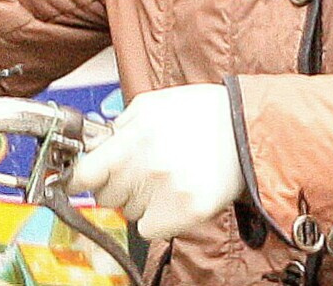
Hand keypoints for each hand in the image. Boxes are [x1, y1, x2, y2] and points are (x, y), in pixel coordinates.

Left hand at [70, 83, 242, 239]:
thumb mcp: (154, 104)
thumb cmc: (203, 113)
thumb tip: (92, 147)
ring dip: (143, 199)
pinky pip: (149, 228)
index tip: (87, 179)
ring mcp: (165, 192)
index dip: (83, 178)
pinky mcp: (184, 212)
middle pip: (106, 196)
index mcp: (134, 137)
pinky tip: (178, 195)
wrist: (248, 128)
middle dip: (121, 184)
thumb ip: (119, 125)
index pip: (83, 175)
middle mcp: (146, 166)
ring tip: (172, 175)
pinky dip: (160, 218)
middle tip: (149, 168)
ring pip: (129, 212)